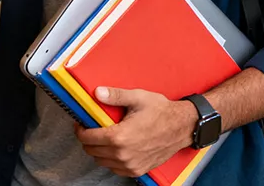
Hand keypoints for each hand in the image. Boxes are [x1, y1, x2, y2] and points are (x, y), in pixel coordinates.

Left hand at [74, 87, 196, 178]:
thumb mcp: (137, 98)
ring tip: (103, 137)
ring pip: (101, 161)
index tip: (81, 124)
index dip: (80, 130)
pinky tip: (114, 148)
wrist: (182, 127)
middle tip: (91, 129)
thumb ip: (115, 95)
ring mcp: (131, 165)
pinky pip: (115, 169)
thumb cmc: (161, 112)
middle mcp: (123, 154)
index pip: (88, 138)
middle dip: (88, 139)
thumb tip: (97, 93)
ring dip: (98, 150)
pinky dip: (110, 160)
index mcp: (120, 137)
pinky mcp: (138, 170)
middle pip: (92, 151)